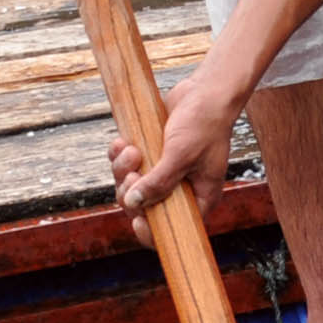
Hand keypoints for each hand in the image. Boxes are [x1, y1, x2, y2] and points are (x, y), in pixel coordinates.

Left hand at [111, 74, 236, 233]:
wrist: (204, 92)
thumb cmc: (204, 123)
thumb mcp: (182, 155)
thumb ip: (159, 181)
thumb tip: (133, 203)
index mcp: (198, 197)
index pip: (175, 229)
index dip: (153, 230)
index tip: (137, 220)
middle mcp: (180, 188)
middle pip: (144, 207)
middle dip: (131, 190)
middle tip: (133, 171)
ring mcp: (163, 172)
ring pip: (130, 185)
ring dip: (122, 169)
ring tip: (130, 149)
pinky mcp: (150, 155)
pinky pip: (125, 165)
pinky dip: (119, 155)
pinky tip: (123, 142)